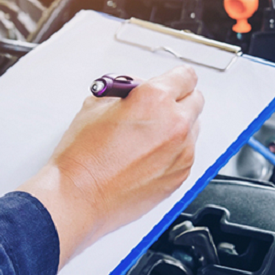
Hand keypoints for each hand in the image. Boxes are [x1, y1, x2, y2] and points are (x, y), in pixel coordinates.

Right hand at [19, 66, 203, 267]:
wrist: (79, 198)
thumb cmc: (83, 158)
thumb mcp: (96, 106)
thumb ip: (126, 91)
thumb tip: (136, 89)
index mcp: (155, 99)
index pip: (186, 75)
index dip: (176, 78)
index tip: (172, 82)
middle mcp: (175, 124)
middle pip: (195, 99)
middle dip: (178, 100)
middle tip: (157, 108)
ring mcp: (182, 151)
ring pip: (193, 128)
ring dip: (178, 126)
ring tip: (148, 136)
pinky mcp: (181, 174)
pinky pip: (186, 153)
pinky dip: (174, 151)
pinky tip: (148, 157)